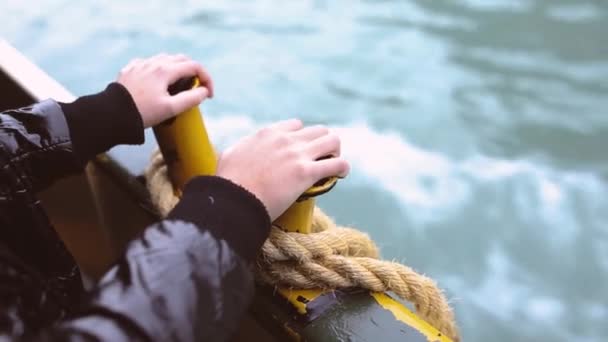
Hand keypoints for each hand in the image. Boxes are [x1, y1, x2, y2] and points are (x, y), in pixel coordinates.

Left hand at [117, 54, 213, 127]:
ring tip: (178, 86)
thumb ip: (191, 99)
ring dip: (177, 69)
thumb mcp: (171, 109)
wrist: (111, 114)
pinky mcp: (130, 70)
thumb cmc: (142, 113)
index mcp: (165, 70)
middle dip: (193, 72)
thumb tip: (204, 92)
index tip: (208, 95)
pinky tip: (157, 83)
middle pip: (181, 59)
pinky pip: (149, 64)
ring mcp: (140, 64)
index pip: (195, 67)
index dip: (206, 79)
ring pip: (165, 59)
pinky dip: (159, 70)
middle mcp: (153, 62)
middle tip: (196, 88)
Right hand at [216, 119, 349, 220]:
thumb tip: (241, 151)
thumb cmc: (228, 183)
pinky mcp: (306, 173)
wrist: (233, 200)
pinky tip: (341, 175)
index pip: (296, 126)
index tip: (303, 151)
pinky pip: (337, 164)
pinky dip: (343, 168)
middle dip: (323, 144)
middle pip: (318, 131)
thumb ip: (242, 148)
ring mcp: (296, 154)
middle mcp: (285, 139)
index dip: (302, 138)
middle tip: (322, 160)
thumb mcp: (231, 155)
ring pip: (332, 141)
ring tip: (334, 166)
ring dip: (336, 152)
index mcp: (268, 133)